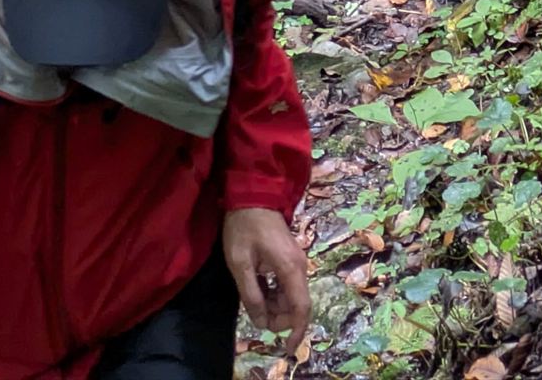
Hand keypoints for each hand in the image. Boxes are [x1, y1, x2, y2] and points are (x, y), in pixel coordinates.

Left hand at [222, 208, 310, 358]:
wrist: (251, 192)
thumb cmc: (244, 226)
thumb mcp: (240, 263)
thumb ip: (251, 294)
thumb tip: (262, 322)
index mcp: (291, 268)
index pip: (301, 308)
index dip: (296, 332)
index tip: (287, 349)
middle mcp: (299, 266)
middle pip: (296, 305)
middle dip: (279, 318)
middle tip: (255, 315)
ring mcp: (296, 261)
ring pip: (291, 296)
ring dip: (275, 306)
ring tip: (253, 300)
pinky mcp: (289, 257)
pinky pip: (287, 284)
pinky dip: (274, 294)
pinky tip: (258, 289)